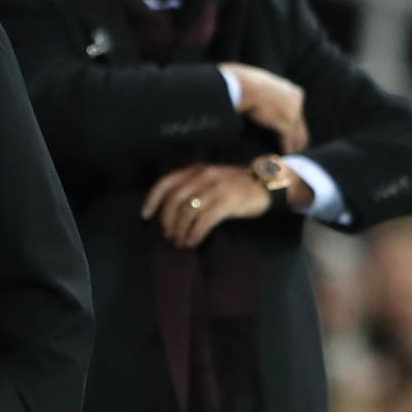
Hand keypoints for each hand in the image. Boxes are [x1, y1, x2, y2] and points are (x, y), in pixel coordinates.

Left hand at [143, 162, 271, 247]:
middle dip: (167, 221)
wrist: (266, 185)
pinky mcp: (226, 202)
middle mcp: (203, 176)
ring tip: (180, 241)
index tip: (145, 216)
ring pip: (187, 212)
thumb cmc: (235, 186)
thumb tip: (170, 212)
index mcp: (196, 170)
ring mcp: (215, 188)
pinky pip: (203, 221)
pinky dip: (195, 234)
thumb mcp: (211, 179)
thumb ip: (192, 187)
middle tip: (168, 235)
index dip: (152, 200)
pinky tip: (193, 241)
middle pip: (174, 200)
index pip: (166, 183)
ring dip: (180, 231)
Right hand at [221, 63, 308, 153]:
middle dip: (300, 137)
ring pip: (297, 134)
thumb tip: (258, 97)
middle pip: (300, 123)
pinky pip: (288, 140)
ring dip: (295, 146)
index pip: (297, 110)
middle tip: (300, 148)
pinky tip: (286, 157)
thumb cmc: (247, 83)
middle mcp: (297, 101)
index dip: (296, 123)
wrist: (245, 86)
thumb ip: (268, 93)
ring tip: (295, 156)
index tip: (296, 133)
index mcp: (293, 91)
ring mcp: (293, 112)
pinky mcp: (285, 123)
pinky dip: (287, 149)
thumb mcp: (263, 84)